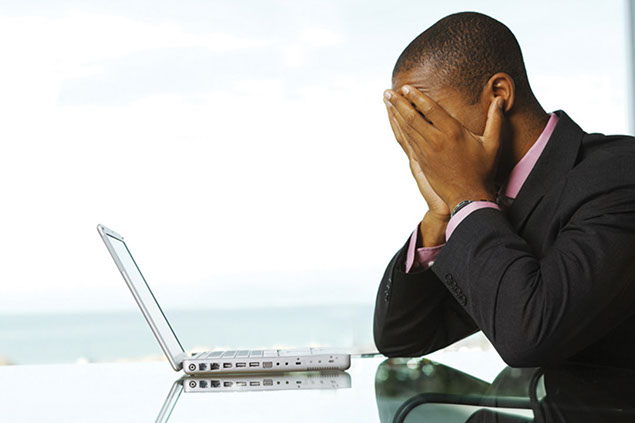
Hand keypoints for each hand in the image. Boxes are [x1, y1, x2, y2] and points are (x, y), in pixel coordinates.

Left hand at [384, 85, 503, 211]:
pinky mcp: (421, 161)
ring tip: (387, 101)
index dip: (416, 96)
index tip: (405, 87)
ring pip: (407, 128)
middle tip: (387, 91)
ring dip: (395, 113)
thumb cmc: (482, 170)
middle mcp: (436, 140)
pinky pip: (407, 140)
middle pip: (412, 117)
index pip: (430, 108)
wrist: (468, 197)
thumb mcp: (492, 144)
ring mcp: (426, 152)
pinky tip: (394, 120)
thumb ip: (495, 120)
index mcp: (453, 132)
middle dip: (398, 102)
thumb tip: (500, 99)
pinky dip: (399, 128)